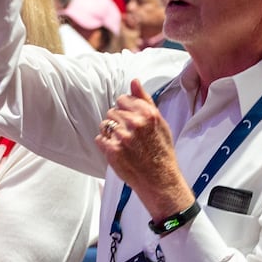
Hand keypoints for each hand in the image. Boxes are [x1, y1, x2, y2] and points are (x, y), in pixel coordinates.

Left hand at [96, 79, 191, 218]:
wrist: (160, 179)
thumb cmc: (162, 151)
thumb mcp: (160, 122)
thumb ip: (145, 100)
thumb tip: (134, 81)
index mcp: (147, 113)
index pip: (122, 99)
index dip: (125, 110)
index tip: (131, 121)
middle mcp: (135, 123)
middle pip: (112, 112)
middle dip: (118, 122)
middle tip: (129, 136)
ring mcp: (122, 137)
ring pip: (105, 124)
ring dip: (110, 132)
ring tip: (124, 143)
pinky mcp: (113, 151)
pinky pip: (100, 139)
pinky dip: (106, 145)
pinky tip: (119, 151)